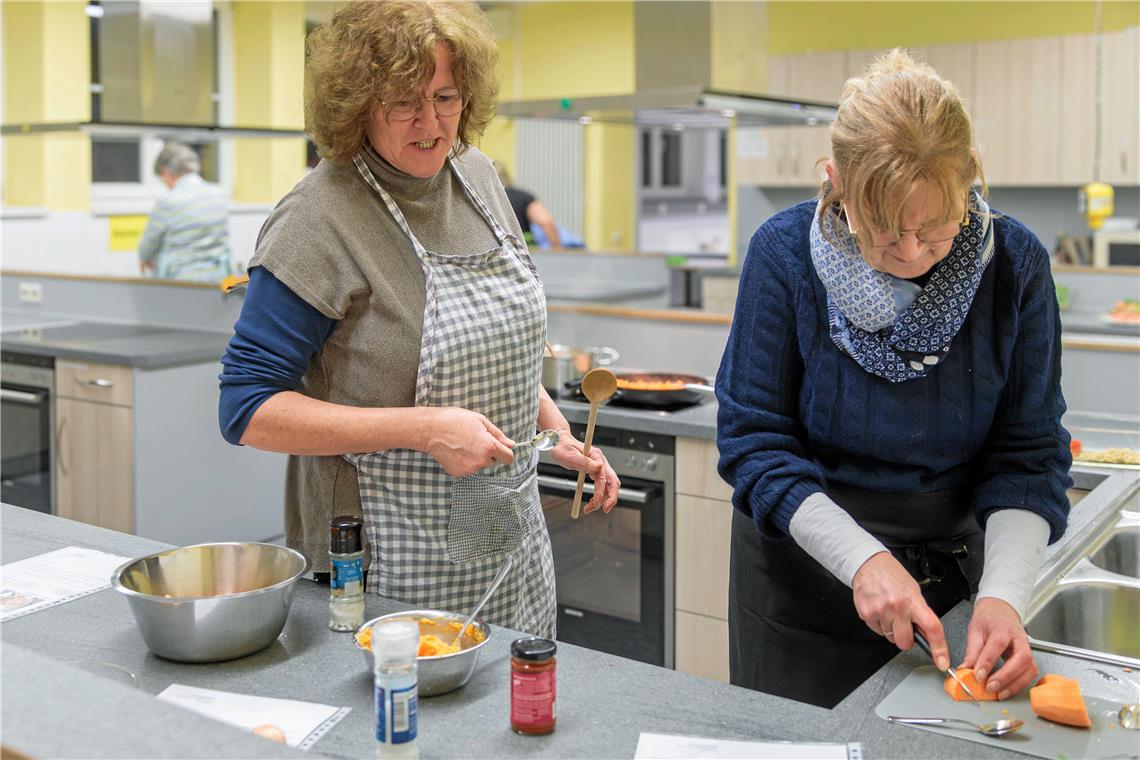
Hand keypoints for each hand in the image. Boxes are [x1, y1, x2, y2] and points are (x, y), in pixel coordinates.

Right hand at [420, 407, 514, 476]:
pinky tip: (456, 451)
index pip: (508, 458)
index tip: (500, 448)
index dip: (506, 452)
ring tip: (463, 444)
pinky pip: (468, 469)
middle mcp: (481, 460)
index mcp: (489, 446)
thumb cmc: (455, 420)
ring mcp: (469, 469)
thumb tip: (511, 444)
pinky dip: (464, 462)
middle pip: (493, 462)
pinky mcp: (458, 473)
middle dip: (488, 453)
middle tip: (474, 440)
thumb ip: (498, 434)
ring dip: (476, 458)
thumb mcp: (480, 420)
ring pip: (480, 465)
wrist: (430, 430)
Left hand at [546, 428, 619, 513]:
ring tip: (590, 508)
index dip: (602, 493)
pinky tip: (592, 501)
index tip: (596, 504)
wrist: (559, 442)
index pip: (604, 478)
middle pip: (613, 482)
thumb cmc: (562, 447)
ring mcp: (600, 465)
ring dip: (603, 498)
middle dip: (611, 498)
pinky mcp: (596, 469)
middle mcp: (601, 460)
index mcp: (596, 456)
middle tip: (604, 510)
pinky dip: (600, 494)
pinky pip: (603, 484)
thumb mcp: (570, 455)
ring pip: (609, 485)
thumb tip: (600, 468)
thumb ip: (584, 462)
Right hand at [852, 552, 949, 668]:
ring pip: (890, 638)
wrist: (869, 564)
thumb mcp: (913, 591)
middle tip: (905, 626)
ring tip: (889, 611)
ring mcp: (880, 612)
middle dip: (907, 639)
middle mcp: (896, 607)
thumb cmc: (892, 575)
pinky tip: (879, 610)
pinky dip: (880, 625)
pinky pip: (877, 631)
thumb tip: (928, 634)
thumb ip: (920, 612)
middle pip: (905, 643)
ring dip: (892, 629)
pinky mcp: (866, 614)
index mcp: (912, 601)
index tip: (942, 662)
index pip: (931, 628)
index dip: (939, 648)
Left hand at [960, 596, 1037, 698]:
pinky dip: (1020, 684)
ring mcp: (1027, 648)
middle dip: (1007, 676)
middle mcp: (1019, 638)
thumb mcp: (975, 630)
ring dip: (1015, 684)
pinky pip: (1029, 673)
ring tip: (999, 694)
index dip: (988, 661)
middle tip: (990, 687)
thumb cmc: (989, 619)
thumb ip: (972, 650)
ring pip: (1030, 669)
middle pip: (1021, 658)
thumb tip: (965, 669)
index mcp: (1003, 627)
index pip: (998, 644)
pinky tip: (1007, 690)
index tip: (978, 675)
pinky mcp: (1029, 658)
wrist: (1001, 610)